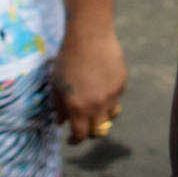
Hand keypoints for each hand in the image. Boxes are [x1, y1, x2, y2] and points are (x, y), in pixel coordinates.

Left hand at [53, 25, 125, 144]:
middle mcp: (97, 105)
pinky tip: (100, 85)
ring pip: (110, 116)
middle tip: (84, 126)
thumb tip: (61, 122)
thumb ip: (58, 106)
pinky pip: (116, 98)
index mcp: (78, 108)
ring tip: (94, 108)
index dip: (75, 140)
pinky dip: (109, 98)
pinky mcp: (121, 84)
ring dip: (102, 116)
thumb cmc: (67, 58)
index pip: (81, 135)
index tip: (71, 139)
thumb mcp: (56, 83)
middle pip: (99, 132)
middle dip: (90, 132)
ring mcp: (112, 95)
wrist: (89, 36)